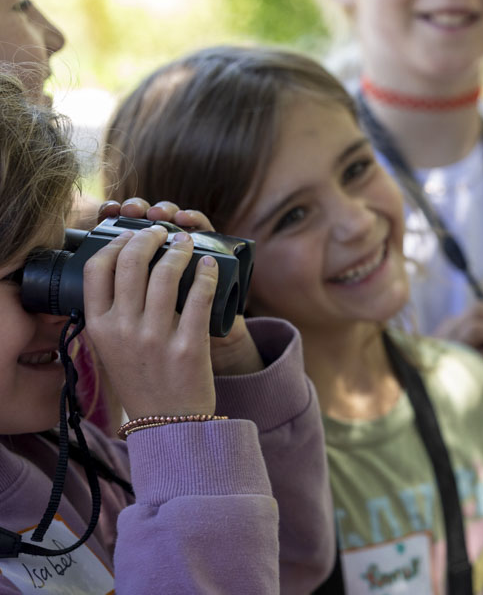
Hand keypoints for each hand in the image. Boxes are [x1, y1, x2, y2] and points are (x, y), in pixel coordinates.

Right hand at [82, 225, 217, 419]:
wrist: (169, 424)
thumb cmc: (142, 381)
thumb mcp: (110, 349)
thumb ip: (111, 314)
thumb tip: (121, 270)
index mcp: (100, 328)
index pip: (95, 270)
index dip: (115, 243)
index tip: (132, 235)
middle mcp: (123, 330)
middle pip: (130, 263)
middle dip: (149, 238)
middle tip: (163, 233)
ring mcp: (155, 338)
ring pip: (165, 275)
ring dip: (179, 250)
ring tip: (187, 243)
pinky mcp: (188, 346)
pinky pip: (199, 298)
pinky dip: (207, 275)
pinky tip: (210, 265)